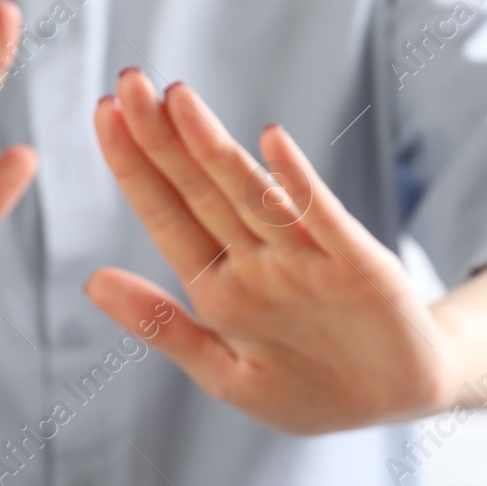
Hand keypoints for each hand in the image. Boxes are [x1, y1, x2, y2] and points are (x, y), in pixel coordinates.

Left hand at [88, 70, 461, 434]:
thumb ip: (162, 325)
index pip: (166, 214)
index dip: (134, 166)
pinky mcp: (359, 265)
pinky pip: (324, 218)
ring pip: (252, 194)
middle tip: (129, 80)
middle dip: (163, 137)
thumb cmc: (305, 390)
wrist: (396, 404)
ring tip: (177, 99)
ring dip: (215, 147)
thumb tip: (91, 280)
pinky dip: (299, 184)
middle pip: (202, 189)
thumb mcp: (222, 372)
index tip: (104, 114)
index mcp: (218, 285)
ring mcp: (308, 258)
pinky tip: (271, 142)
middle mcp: (258, 260)